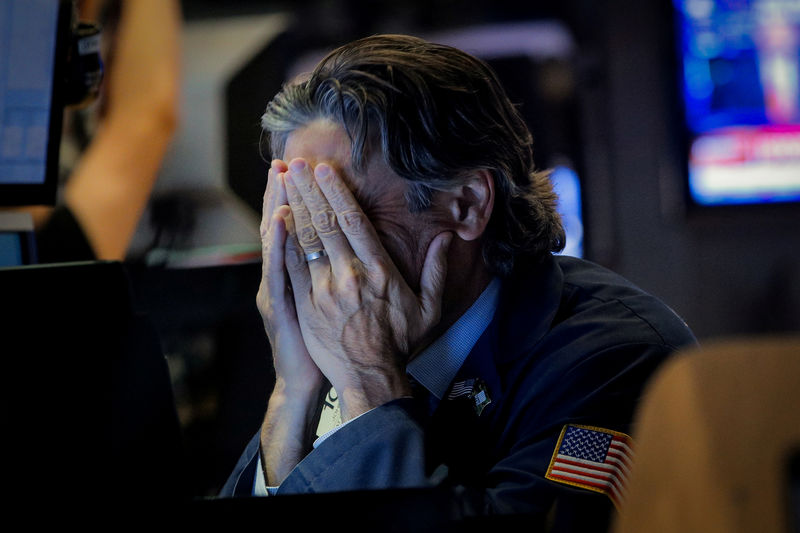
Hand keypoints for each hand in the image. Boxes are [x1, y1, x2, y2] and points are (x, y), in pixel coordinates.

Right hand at [257, 159, 324, 393]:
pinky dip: (278, 244)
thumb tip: (351, 247)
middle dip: (286, 193)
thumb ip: (335, 273)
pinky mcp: (279, 305)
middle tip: (286, 161)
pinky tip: (281, 222)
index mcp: (300, 272)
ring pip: (276, 241)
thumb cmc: (324, 343)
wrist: (305, 379)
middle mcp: (284, 275)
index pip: (299, 227)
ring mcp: (278, 288)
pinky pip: (279, 270)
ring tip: (281, 178)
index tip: (306, 169)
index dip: (301, 199)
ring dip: (278, 207)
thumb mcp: (327, 304)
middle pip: (284, 226)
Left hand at [282, 158, 452, 420]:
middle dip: (310, 190)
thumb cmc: (401, 342)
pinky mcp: (306, 305)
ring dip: (294, 207)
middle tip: (297, 163)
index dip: (338, 193)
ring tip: (284, 181)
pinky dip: (284, 242)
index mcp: (379, 271)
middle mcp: (349, 275)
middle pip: (326, 224)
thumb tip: (447, 238)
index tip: (326, 169)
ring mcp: (324, 290)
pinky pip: (292, 268)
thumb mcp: (429, 308)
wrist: (370, 377)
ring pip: (306, 241)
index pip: (354, 223)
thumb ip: (437, 271)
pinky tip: (277, 219)